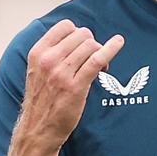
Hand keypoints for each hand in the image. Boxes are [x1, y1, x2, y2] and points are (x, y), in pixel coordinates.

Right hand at [18, 19, 123, 149]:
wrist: (38, 130)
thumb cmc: (42, 101)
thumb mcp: (38, 70)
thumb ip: (52, 53)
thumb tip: (78, 38)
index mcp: (38, 53)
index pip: (65, 26)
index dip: (79, 33)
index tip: (83, 47)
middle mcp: (48, 60)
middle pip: (82, 34)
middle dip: (92, 44)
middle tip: (93, 60)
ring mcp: (61, 73)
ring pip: (91, 45)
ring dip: (101, 52)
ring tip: (101, 67)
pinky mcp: (75, 86)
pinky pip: (97, 59)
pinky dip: (111, 48)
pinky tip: (119, 43)